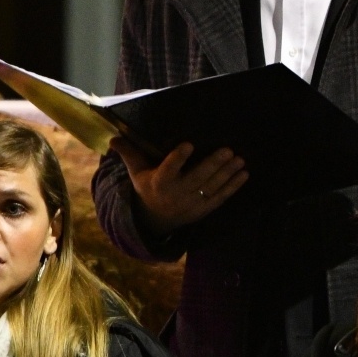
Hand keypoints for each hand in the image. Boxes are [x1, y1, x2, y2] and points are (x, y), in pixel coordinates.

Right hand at [113, 138, 248, 235]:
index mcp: (159, 182)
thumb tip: (113, 137)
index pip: (168, 169)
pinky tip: (244, 174)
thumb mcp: (136, 172)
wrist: (155, 219)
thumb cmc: (148, 187)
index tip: (188, 144)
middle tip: (228, 150)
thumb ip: (129, 153)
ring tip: (240, 160)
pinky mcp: (204, 209)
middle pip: (196, 178)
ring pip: (211, 187)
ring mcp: (192, 203)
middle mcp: (176, 194)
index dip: (178, 158)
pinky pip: (220, 198)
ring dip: (227, 174)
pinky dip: (233, 187)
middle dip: (213, 165)